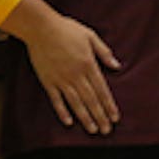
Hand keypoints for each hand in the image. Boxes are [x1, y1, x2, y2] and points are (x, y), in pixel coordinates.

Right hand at [20, 12, 121, 133]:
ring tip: (93, 130)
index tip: (115, 117)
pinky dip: (62, 112)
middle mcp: (76, 75)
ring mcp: (61, 79)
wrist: (41, 27)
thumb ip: (104, 52)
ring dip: (85, 118)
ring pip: (76, 103)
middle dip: (100, 116)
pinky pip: (56, 100)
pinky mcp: (48, 81)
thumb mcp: (90, 36)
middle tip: (107, 130)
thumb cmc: (66, 29)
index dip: (109, 105)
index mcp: (88, 64)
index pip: (102, 90)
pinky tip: (69, 122)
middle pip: (91, 100)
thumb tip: (117, 66)